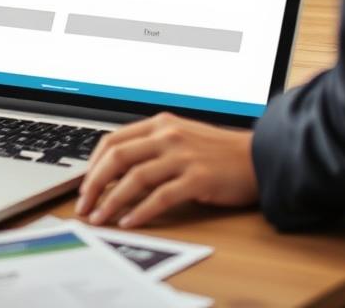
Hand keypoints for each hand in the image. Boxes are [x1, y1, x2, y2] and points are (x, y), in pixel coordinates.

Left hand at [75, 112, 257, 228]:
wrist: (260, 157)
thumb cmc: (218, 152)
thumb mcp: (180, 138)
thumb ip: (151, 147)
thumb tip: (115, 171)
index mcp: (159, 124)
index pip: (112, 140)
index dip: (93, 164)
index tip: (84, 185)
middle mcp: (167, 136)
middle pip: (117, 158)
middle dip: (94, 183)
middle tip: (84, 205)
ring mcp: (182, 156)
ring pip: (134, 178)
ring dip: (112, 201)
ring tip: (100, 218)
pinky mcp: (198, 178)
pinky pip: (161, 196)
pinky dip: (141, 211)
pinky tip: (129, 221)